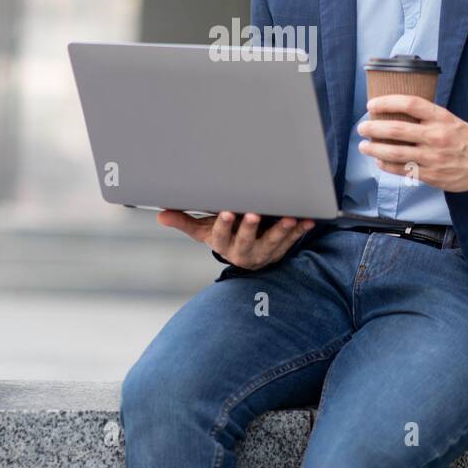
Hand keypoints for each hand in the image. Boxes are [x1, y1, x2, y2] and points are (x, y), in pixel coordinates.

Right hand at [156, 210, 314, 268]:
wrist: (247, 255)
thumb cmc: (225, 236)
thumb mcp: (204, 231)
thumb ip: (185, 222)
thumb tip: (160, 216)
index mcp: (224, 244)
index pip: (221, 235)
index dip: (224, 225)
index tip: (227, 212)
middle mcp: (243, 251)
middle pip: (247, 240)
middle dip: (251, 228)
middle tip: (254, 214)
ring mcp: (264, 252)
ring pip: (273, 243)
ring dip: (281, 231)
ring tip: (288, 218)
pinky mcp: (281, 249)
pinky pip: (292, 241)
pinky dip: (300, 231)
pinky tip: (307, 220)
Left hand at [357, 94, 467, 197]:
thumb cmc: (464, 139)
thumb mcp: (450, 119)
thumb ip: (427, 116)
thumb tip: (396, 111)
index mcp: (440, 117)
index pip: (409, 104)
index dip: (387, 102)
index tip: (371, 104)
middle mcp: (436, 136)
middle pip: (396, 129)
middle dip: (373, 128)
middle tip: (362, 127)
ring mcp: (433, 157)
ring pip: (395, 153)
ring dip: (374, 149)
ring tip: (364, 146)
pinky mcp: (431, 175)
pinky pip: (402, 170)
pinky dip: (386, 166)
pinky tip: (379, 162)